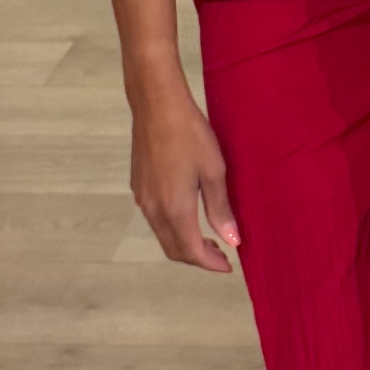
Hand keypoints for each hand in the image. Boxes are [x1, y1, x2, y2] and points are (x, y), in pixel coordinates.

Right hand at [128, 71, 239, 272]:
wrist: (156, 105)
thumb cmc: (190, 134)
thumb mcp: (214, 171)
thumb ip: (220, 209)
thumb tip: (232, 241)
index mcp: (175, 209)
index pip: (192, 252)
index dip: (210, 263)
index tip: (228, 265)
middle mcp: (154, 210)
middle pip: (173, 249)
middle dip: (197, 257)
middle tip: (221, 253)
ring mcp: (142, 198)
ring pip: (162, 234)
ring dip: (183, 242)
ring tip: (207, 235)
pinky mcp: (138, 186)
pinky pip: (154, 218)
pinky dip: (172, 226)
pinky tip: (187, 212)